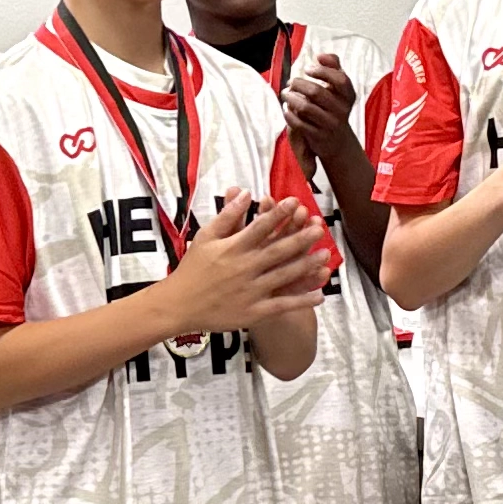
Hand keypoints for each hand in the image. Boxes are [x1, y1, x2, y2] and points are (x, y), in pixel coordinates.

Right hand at [154, 192, 331, 335]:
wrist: (178, 305)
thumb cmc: (192, 269)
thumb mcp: (205, 237)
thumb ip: (227, 216)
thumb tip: (245, 192)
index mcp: (233, 248)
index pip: (260, 227)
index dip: (279, 214)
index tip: (295, 201)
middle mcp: (244, 268)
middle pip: (277, 250)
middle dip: (300, 238)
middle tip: (319, 227)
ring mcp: (250, 291)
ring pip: (284, 276)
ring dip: (306, 265)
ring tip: (325, 255)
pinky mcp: (253, 311)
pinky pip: (282, 305)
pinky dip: (301, 301)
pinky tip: (319, 294)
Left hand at [284, 51, 357, 166]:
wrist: (338, 142)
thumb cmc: (335, 108)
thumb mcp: (339, 88)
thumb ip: (334, 67)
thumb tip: (321, 55)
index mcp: (348, 96)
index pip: (340, 80)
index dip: (323, 71)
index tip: (308, 69)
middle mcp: (341, 110)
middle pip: (317, 92)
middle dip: (299, 84)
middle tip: (291, 82)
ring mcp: (329, 124)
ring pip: (305, 107)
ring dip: (291, 98)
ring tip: (285, 94)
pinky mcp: (318, 136)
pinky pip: (299, 123)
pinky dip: (289, 114)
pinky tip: (287, 109)